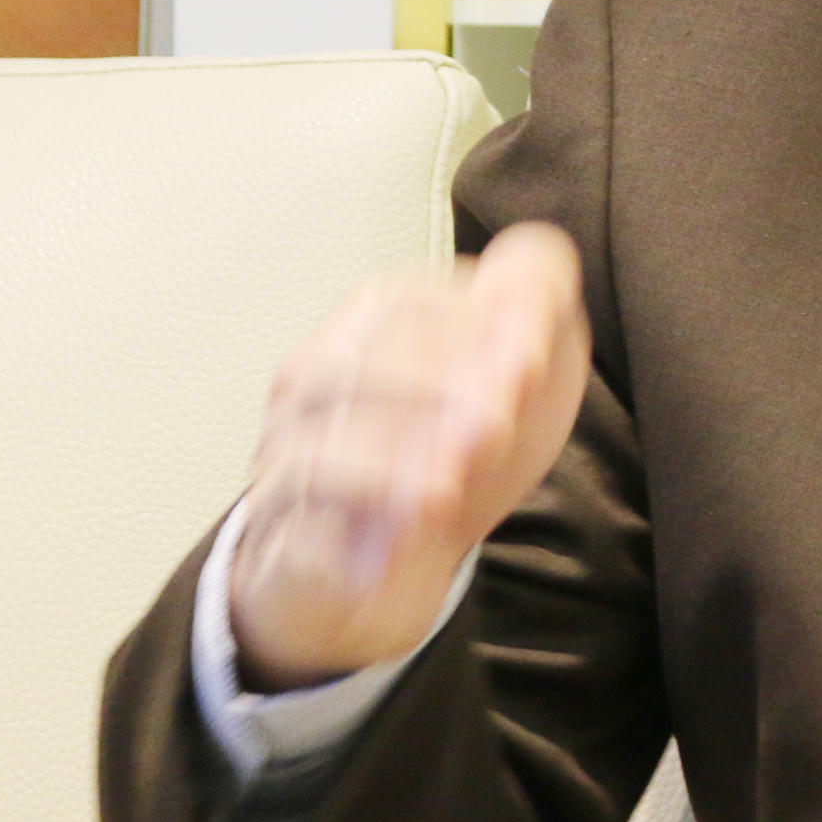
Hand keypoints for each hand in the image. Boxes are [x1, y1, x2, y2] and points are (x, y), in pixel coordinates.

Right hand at [224, 222, 591, 689]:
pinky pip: (301, 537)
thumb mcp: (521, 369)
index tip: (533, 362)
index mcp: (363, 332)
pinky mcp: (286, 542)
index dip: (465, 328)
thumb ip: (535, 301)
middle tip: (499, 423)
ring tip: (450, 486)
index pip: (393, 305)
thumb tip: (535, 261)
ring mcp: (289, 465)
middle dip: (427, 391)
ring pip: (317, 451)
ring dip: (385, 464)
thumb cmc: (461, 443)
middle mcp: (311, 390)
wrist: (403, 560)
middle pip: (345, 370)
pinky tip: (402, 546)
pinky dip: (348, 538)